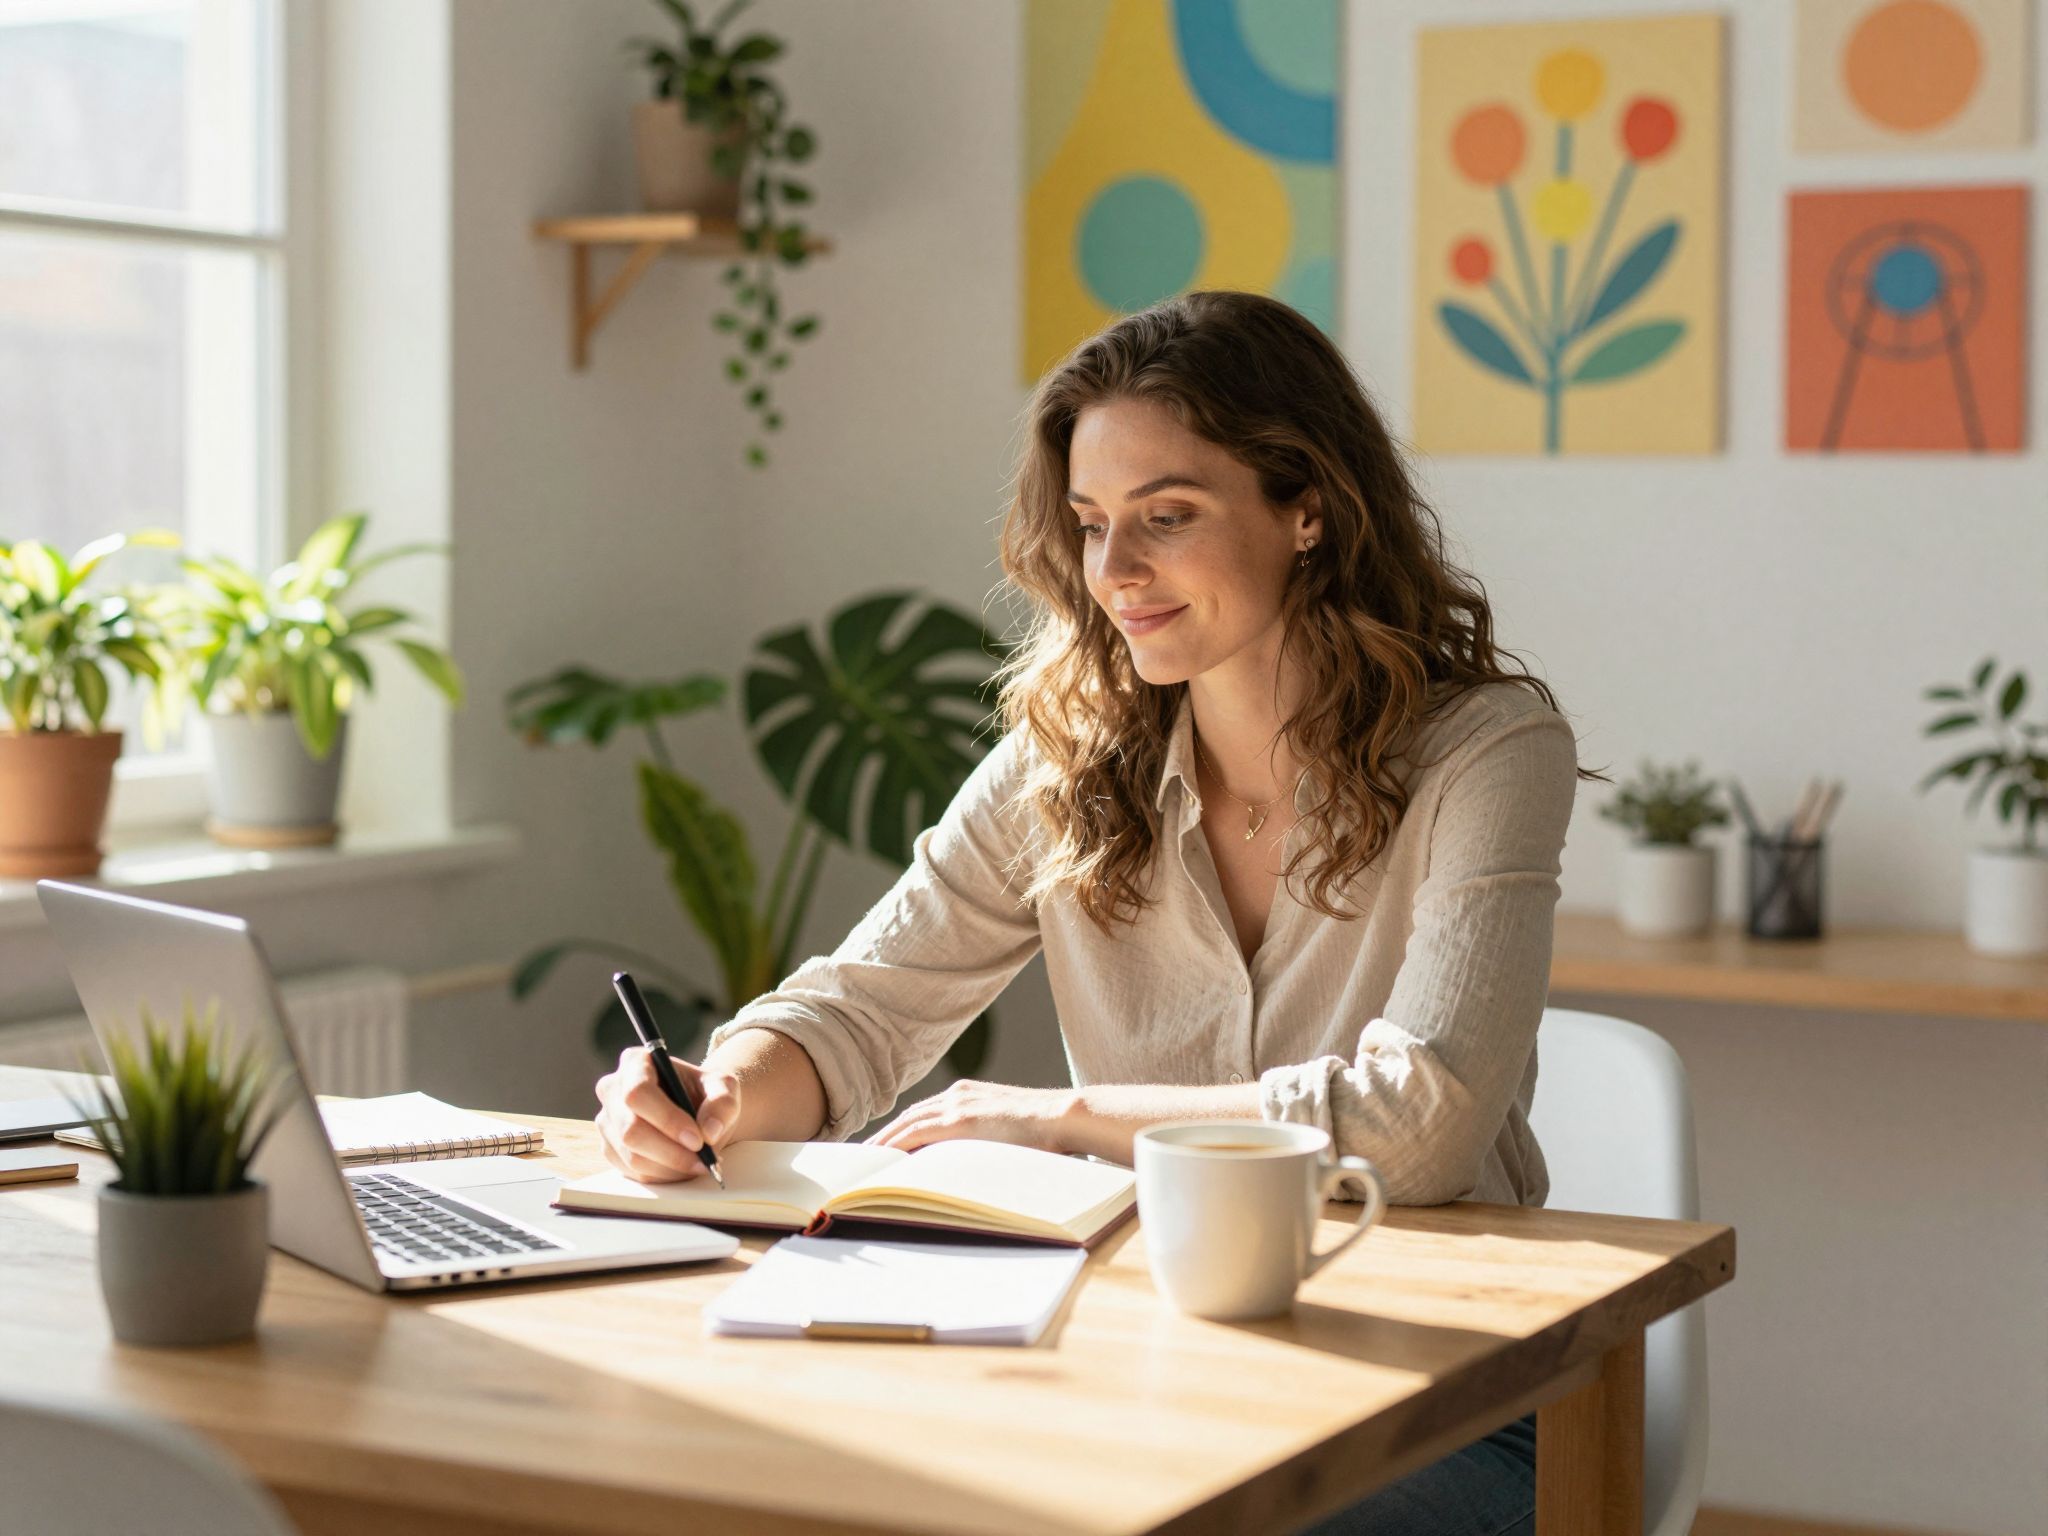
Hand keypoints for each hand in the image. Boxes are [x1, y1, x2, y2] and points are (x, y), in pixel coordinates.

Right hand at [594, 1046, 740, 1182]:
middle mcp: (613, 1089)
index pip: (638, 1092)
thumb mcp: (724, 1088)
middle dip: (671, 1152)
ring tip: (699, 1164)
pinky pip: (632, 1171)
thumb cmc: (705, 1093)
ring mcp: (607, 1121)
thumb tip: (709, 1131)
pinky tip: (683, 1167)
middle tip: (703, 1160)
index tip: (697, 1139)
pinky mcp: (609, 1148)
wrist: (698, 1110)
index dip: (667, 1119)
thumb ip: (722, 1103)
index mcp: (636, 1063)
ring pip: (631, 1155)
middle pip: (630, 1129)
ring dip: (670, 1167)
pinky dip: (662, 1175)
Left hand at [862, 1078, 1075, 1153]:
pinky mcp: (958, 1121)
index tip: (885, 1145)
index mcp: (969, 1095)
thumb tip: (976, 1161)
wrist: (1063, 1117)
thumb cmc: (1047, 1131)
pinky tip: (879, 1160)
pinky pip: (913, 1135)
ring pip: (904, 1125)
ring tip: (864, 1163)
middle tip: (864, 1156)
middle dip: (884, 1136)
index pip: (924, 1113)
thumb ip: (987, 1138)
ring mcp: (956, 1106)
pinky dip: (892, 1147)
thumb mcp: (1009, 1131)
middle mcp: (956, 1094)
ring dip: (882, 1143)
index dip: (902, 1129)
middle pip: (909, 1116)